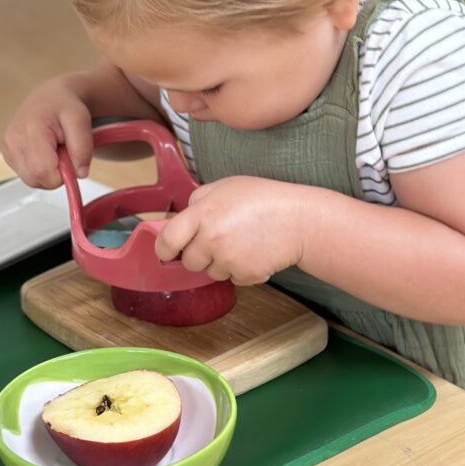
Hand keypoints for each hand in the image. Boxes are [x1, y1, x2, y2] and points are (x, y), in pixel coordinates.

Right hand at [1, 81, 92, 188]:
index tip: (70, 159)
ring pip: (32, 180)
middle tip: (63, 151)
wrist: (50, 97)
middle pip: (36, 180)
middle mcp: (12, 140)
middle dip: (56, 173)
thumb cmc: (65, 106)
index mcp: (30, 130)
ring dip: (48, 172)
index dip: (62, 174)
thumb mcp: (81, 120)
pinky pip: (27, 175)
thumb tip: (79, 174)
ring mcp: (7, 148)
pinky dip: (40, 169)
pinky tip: (44, 151)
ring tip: (54, 149)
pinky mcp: (7, 154)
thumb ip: (83, 148)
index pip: (44, 172)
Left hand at [154, 177, 306, 285]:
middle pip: (190, 261)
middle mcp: (211, 239)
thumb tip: (182, 218)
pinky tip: (256, 252)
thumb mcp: (226, 186)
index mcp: (202, 214)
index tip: (167, 253)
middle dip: (200, 254)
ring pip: (211, 272)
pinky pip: (233, 279)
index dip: (164, 250)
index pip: (167, 240)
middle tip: (220, 240)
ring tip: (244, 242)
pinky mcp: (245, 275)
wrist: (300, 220)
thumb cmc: (264, 199)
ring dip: (222, 263)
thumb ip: (199, 200)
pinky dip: (242, 270)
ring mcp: (228, 260)